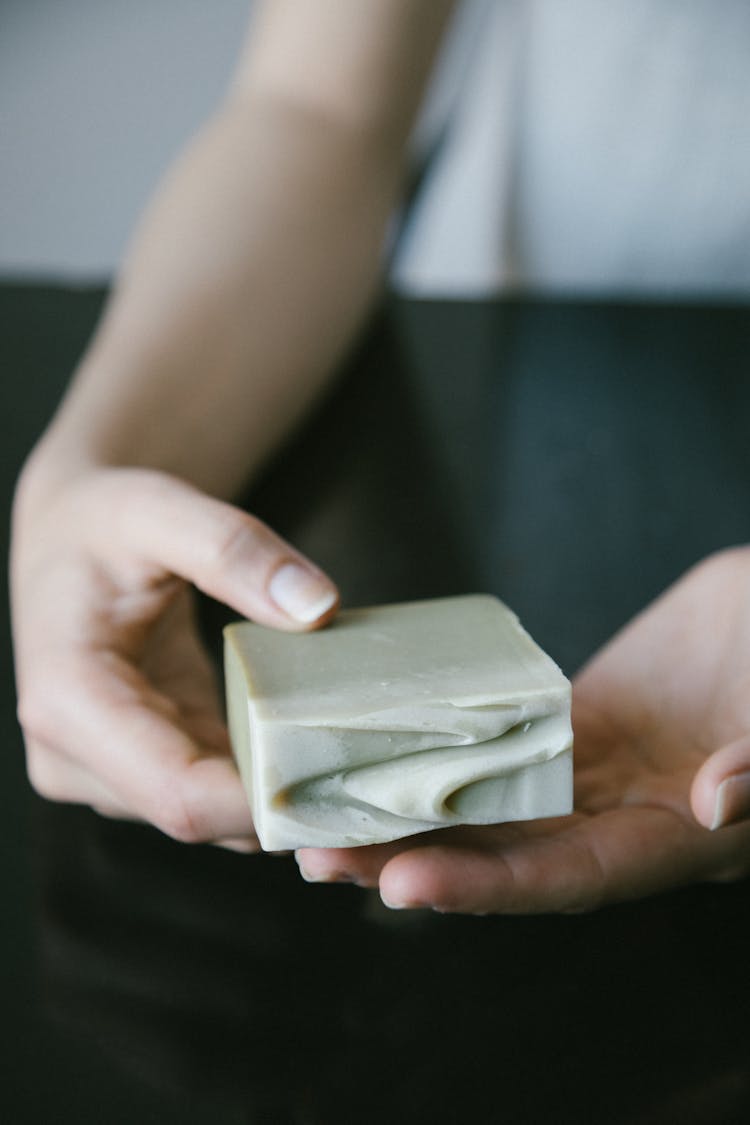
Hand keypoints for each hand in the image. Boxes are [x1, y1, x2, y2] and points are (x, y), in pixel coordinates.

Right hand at [12, 465, 337, 849]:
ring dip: (288, 802)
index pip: (179, 793)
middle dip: (292, 805)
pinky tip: (326, 755)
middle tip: (383, 776)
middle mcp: (76, 757)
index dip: (269, 802)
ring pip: (215, 821)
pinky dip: (271, 785)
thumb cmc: (102, 522)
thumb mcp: (161, 510)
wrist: (67, 538)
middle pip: (203, 818)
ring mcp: (108, 774)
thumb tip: (317, 606)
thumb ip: (235, 550)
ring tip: (363, 764)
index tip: (351, 776)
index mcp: (69, 702)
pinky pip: (216, 800)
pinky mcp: (143, 770)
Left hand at [296, 548, 749, 910]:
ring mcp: (590, 767)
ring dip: (408, 808)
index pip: (572, 878)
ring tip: (322, 811)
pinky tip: (379, 735)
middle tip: (320, 855)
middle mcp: (620, 816)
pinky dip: (440, 742)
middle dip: (414, 859)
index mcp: (675, 839)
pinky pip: (497, 734)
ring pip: (488, 799)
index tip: (405, 883)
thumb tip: (715, 805)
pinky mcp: (572, 718)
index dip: (491, 887)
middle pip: (505, 852)